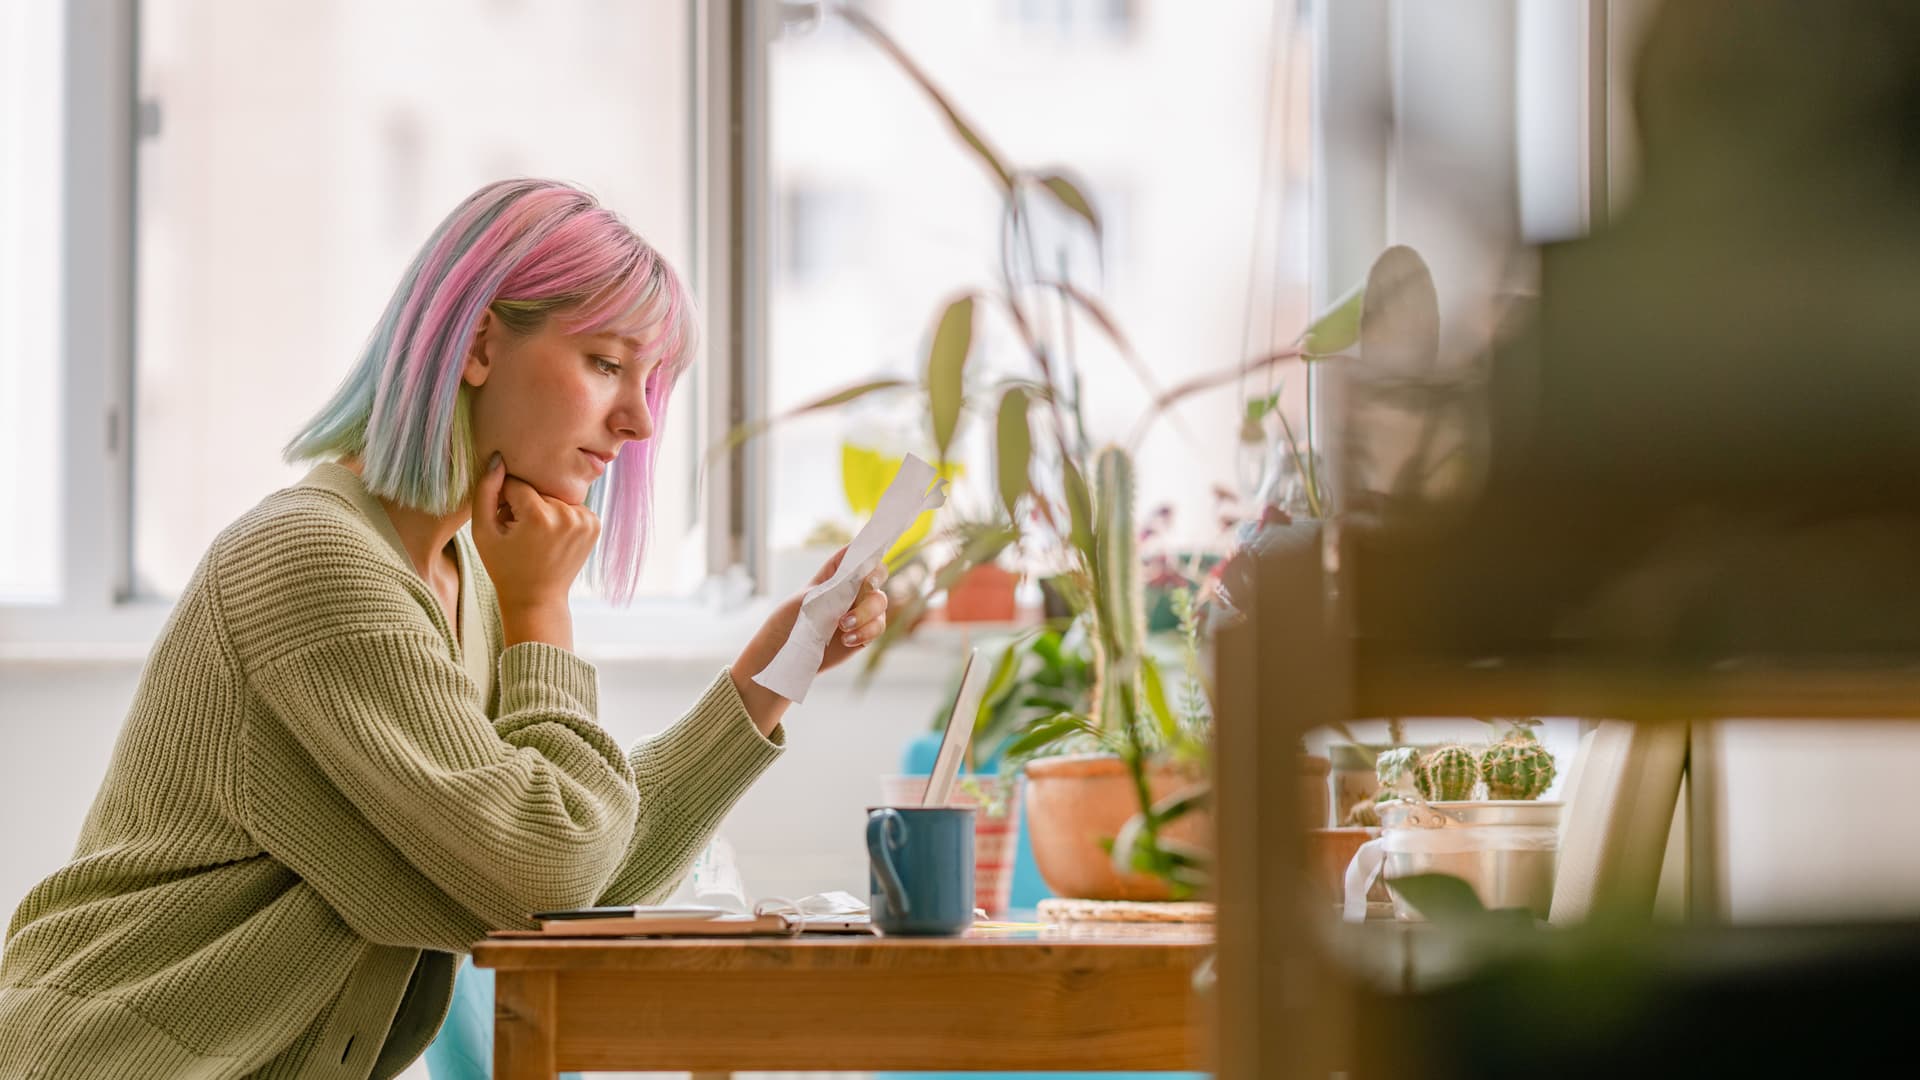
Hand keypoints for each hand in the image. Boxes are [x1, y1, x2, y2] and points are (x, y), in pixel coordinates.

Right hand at [470, 452, 598, 647]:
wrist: (537, 598)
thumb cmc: (504, 566)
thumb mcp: (482, 531)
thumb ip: (485, 491)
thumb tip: (498, 458)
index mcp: (540, 516)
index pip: (516, 484)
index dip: (505, 500)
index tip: (504, 520)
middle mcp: (568, 515)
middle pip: (538, 488)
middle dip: (525, 503)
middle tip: (519, 529)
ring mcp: (586, 520)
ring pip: (554, 495)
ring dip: (543, 507)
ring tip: (534, 534)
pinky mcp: (595, 524)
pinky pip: (570, 505)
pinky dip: (560, 514)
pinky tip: (551, 535)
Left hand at [728, 546, 890, 734]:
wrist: (786, 654)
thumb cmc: (791, 620)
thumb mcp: (808, 598)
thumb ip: (835, 586)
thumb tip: (858, 574)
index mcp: (836, 572)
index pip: (859, 554)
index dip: (870, 551)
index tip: (871, 556)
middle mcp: (851, 588)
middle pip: (877, 576)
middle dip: (871, 585)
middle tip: (861, 593)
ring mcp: (860, 610)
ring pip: (881, 603)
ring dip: (866, 614)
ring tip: (843, 627)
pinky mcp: (865, 632)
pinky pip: (878, 627)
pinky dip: (866, 632)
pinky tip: (847, 640)